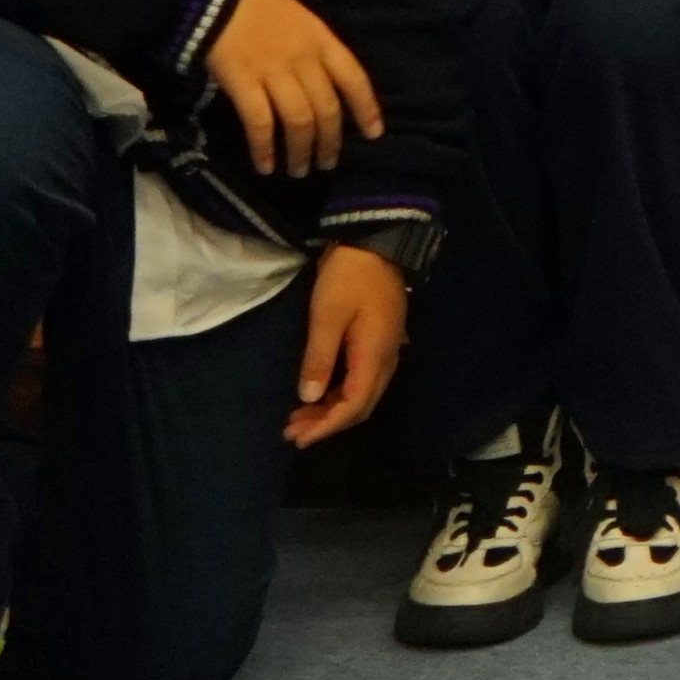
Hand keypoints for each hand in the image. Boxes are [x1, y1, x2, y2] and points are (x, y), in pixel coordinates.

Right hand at [199, 0, 384, 179]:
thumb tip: (326, 86)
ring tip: (299, 171)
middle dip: (330, 142)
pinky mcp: (242, 81)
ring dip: (301, 151)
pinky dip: (264, 148)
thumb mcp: (302, 19)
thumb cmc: (261, 5)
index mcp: (323, 40)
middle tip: (326, 164)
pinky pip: (260, 122)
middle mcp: (304, 58)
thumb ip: (316, 49)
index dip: (367, 108)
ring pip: (299, 120)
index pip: (354, 78)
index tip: (375, 134)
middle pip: (327, 108)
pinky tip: (265, 166)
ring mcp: (273, 70)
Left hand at [287, 243, 411, 446]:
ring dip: (332, 410)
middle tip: (292, 432)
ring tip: (299, 417)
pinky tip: (319, 393)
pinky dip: (339, 393)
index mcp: (375, 355)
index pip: (353, 406)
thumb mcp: (327, 316)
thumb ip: (319, 358)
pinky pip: (362, 379)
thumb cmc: (348, 278)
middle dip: (327, 423)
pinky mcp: (379, 340)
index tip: (298, 438)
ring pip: (362, 394)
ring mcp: (386, 349)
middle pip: (361, 405)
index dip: (326, 426)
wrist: (375, 242)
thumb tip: (308, 397)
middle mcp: (386, 359)